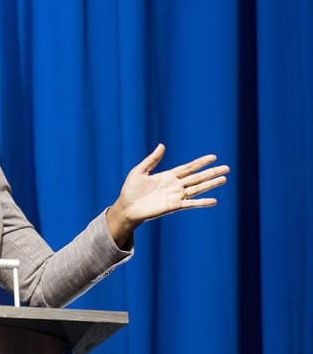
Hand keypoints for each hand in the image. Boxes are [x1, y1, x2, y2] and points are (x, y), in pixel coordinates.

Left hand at [107, 144, 228, 245]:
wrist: (127, 208)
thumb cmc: (130, 190)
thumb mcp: (139, 172)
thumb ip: (152, 160)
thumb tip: (162, 145)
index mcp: (168, 176)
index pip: (188, 167)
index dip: (201, 162)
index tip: (214, 157)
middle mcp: (175, 185)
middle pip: (197, 177)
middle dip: (211, 172)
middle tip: (227, 168)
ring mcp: (176, 196)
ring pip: (198, 188)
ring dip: (211, 184)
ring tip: (224, 179)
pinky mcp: (174, 206)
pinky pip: (191, 204)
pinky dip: (202, 202)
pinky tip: (214, 201)